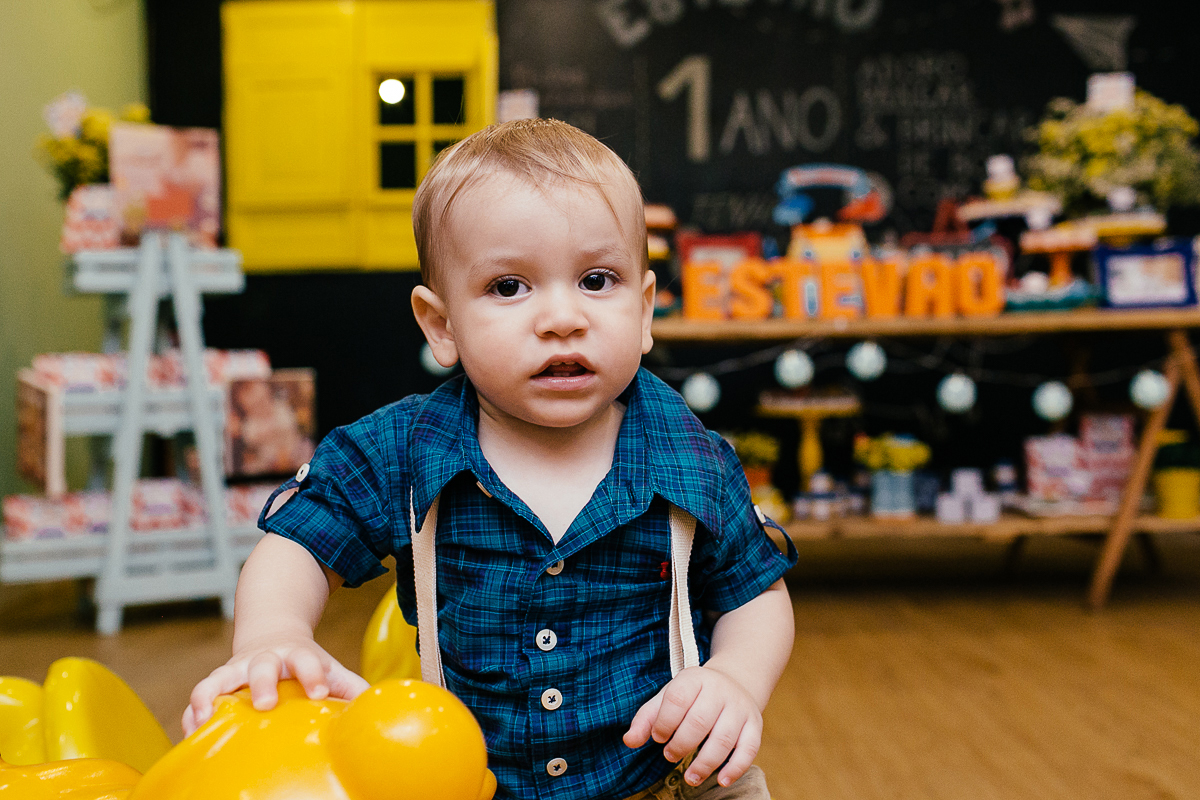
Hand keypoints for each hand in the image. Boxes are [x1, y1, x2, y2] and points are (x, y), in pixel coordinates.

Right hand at [181, 636, 368, 735]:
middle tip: (265, 703)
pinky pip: (200, 695)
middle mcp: (267, 659)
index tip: (320, 693)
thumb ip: (352, 689)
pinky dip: (192, 711)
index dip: (313, 674)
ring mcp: (239, 668)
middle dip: (263, 682)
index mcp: (299, 655)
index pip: (308, 660)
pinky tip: (192, 730)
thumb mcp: (331, 670)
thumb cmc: (307, 663)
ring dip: (213, 695)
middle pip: (263, 665)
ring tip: (205, 718)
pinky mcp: (218, 681)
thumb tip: (375, 712)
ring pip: (221, 677)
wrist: (273, 635)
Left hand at [622, 666, 761, 788]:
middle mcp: (719, 690)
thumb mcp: (668, 697)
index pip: (677, 699)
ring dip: (705, 763)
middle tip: (670, 756)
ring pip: (724, 738)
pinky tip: (721, 780)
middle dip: (681, 744)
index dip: (664, 723)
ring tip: (690, 778)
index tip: (658, 738)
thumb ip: (646, 718)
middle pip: (699, 721)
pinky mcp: (755, 725)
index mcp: (694, 679)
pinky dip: (736, 768)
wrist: (734, 682)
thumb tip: (628, 741)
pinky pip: (749, 749)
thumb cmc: (694, 695)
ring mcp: (739, 708)